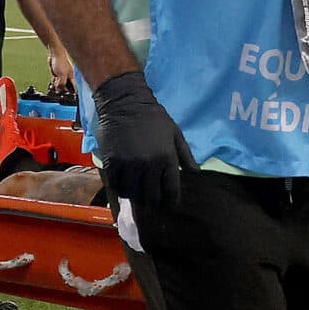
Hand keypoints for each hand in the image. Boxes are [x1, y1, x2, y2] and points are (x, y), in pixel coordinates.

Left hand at [44, 43, 74, 91]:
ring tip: (55, 87)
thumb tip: (60, 89)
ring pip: (60, 84)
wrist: (54, 54)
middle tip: (59, 91)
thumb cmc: (60, 62)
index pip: (73, 86)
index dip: (71, 91)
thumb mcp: (62, 75)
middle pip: (65, 86)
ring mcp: (61, 75)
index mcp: (71, 76)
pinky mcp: (56, 74)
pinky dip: (54, 83)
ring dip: (57, 86)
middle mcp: (67, 76)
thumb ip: (62, 83)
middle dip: (62, 89)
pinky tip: (53, 83)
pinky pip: (55, 81)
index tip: (68, 95)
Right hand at [91, 70, 196, 213]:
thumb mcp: (175, 133)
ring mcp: (129, 164)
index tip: (170, 206)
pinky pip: (116, 185)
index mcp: (167, 157)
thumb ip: (186, 155)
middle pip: (151, 196)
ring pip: (132, 193)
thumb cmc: (153, 117)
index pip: (171, 190)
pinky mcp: (112, 162)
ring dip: (135, 196)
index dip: (171, 202)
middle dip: (153, 203)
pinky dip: (120, 189)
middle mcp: (148, 164)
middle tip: (152, 205)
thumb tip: (197, 173)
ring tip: (138, 195)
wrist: (125, 102)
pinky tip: (124, 186)